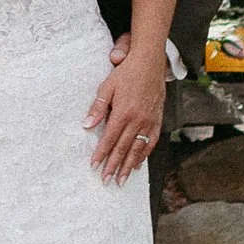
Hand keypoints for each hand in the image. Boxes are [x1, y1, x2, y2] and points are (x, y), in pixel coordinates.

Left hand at [85, 35, 163, 182]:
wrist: (150, 62)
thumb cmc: (126, 73)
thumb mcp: (107, 87)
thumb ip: (98, 107)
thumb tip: (86, 125)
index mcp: (123, 112)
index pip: (109, 139)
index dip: (101, 154)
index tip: (94, 166)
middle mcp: (137, 120)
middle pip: (123, 148)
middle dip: (113, 165)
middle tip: (106, 180)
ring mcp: (149, 121)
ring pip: (138, 149)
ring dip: (128, 166)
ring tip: (122, 179)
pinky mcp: (157, 120)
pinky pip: (151, 142)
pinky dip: (144, 155)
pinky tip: (137, 164)